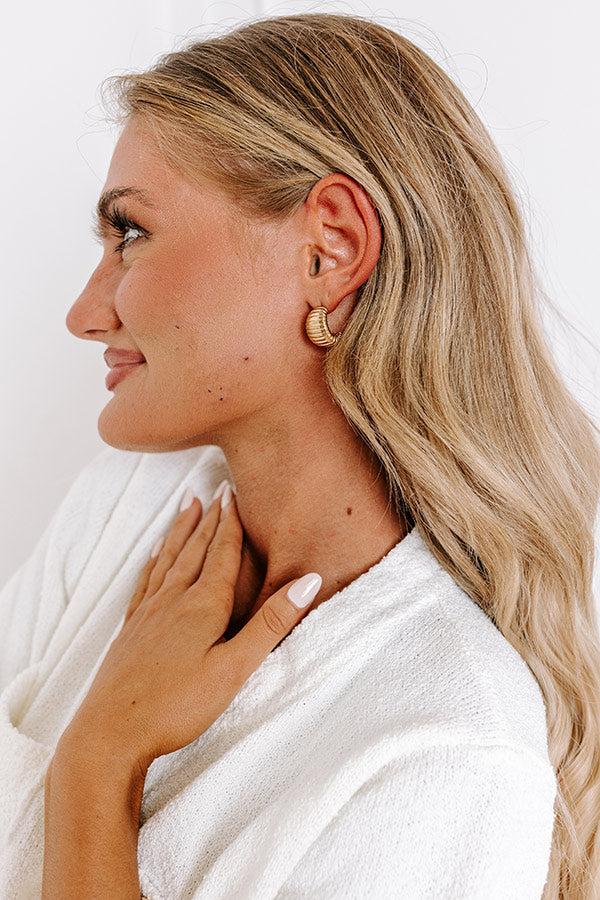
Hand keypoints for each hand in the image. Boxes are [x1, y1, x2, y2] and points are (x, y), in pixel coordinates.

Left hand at [57, 484, 321, 780]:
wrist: (109, 734)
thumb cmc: (177, 706)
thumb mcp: (234, 669)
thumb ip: (270, 623)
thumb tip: (309, 581)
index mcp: (202, 606)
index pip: (222, 554)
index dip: (230, 523)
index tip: (235, 492)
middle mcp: (173, 601)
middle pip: (195, 549)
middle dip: (209, 518)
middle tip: (217, 488)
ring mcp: (148, 614)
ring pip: (169, 559)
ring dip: (181, 530)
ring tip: (188, 504)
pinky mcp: (131, 631)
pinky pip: (146, 582)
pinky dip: (154, 560)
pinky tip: (154, 554)